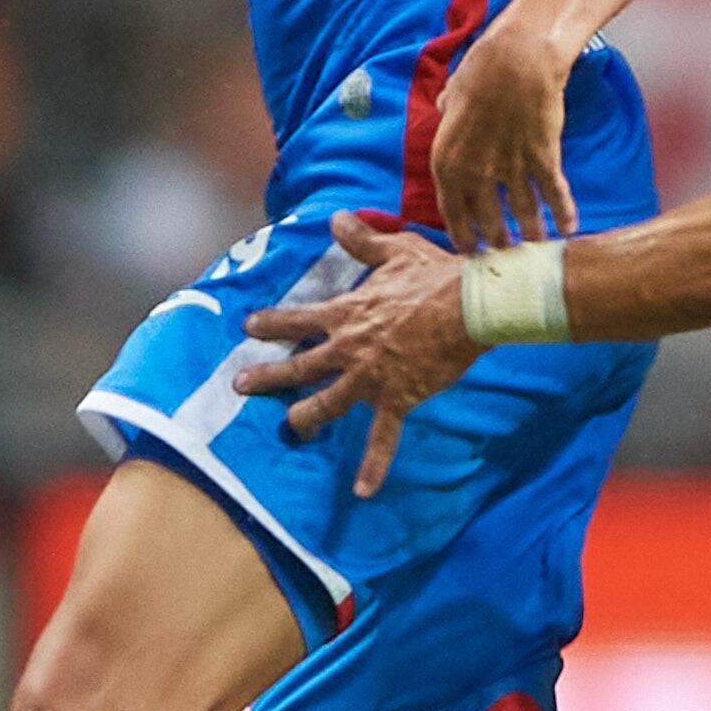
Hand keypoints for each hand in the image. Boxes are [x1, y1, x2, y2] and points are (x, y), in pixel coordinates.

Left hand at [233, 214, 479, 496]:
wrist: (470, 305)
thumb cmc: (436, 275)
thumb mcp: (396, 249)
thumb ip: (363, 240)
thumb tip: (337, 218)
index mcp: (348, 312)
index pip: (299, 318)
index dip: (272, 322)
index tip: (249, 327)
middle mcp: (349, 348)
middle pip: (299, 365)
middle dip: (267, 375)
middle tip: (240, 385)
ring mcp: (370, 377)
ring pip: (326, 403)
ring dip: (304, 417)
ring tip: (290, 428)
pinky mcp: (397, 398)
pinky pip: (382, 438)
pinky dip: (373, 465)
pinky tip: (362, 491)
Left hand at [427, 26, 576, 249]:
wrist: (517, 58)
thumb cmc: (481, 70)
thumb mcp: (451, 93)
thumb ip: (447, 110)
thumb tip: (445, 107)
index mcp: (447, 160)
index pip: (451, 211)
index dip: (462, 234)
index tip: (469, 249)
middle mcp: (476, 172)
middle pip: (487, 219)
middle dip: (496, 239)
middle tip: (503, 248)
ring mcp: (510, 169)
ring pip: (522, 213)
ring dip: (530, 231)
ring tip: (535, 242)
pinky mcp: (543, 160)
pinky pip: (554, 194)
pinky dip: (564, 212)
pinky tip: (570, 227)